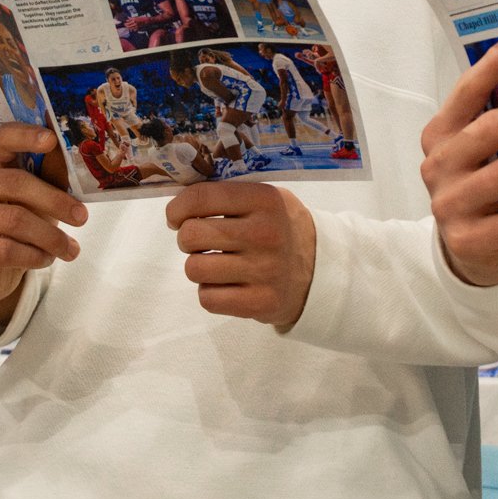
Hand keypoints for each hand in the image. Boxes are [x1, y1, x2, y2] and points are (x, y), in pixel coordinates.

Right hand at [0, 122, 83, 323]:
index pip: (2, 139)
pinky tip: (45, 259)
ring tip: (69, 249)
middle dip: (55, 201)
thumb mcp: (37, 199)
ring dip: (50, 237)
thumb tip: (74, 157)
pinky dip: (34, 256)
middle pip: (16, 183)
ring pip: (14, 220)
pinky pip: (6, 250)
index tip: (51, 140)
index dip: (26, 136)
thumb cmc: (17, 225)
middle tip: (82, 217)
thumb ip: (50, 177)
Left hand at [165, 181, 314, 324]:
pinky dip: (210, 293)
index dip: (177, 208)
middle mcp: (265, 233)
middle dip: (188, 239)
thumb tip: (177, 205)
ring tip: (217, 264)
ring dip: (199, 267)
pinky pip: (207, 298)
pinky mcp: (260, 303)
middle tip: (203, 242)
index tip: (176, 218)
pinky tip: (227, 285)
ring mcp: (264, 271)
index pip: (201, 198)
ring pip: (194, 269)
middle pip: (191, 235)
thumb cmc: (280, 229)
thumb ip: (226, 195)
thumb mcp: (265, 199)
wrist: (321, 271)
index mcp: (265, 200)